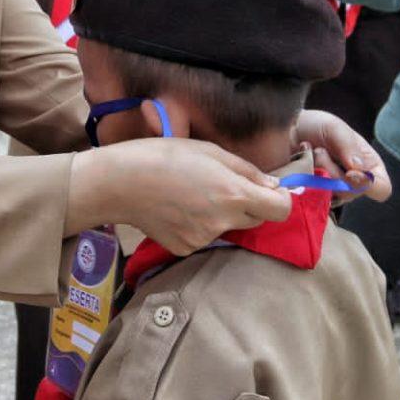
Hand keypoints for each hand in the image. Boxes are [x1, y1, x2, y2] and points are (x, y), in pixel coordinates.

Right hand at [67, 138, 290, 255]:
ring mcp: (203, 239)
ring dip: (220, 215)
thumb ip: (246, 170)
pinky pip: (204, 237)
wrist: (119, 183)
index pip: (281, 210)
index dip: (280, 199)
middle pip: (255, 219)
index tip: (270, 191)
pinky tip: (177, 209)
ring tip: (190, 195)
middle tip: (221, 186)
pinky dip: (197, 225)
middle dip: (248, 204)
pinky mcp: (185, 249)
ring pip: (228, 228)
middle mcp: (223, 222)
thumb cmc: (164, 156)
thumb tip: (273, 186)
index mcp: (234, 195)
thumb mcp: (210, 151)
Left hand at [293, 110, 391, 202]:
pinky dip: (305, 182)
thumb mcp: (334, 128)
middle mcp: (354, 183)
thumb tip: (356, 168)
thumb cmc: (315, 126)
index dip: (369, 185)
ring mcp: (333, 193)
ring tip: (309, 155)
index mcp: (369, 165)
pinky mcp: (314, 199)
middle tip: (319, 151)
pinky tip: (300, 166)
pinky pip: (312, 200)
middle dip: (333, 172)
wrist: (286, 131)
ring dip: (317, 174)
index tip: (350, 173)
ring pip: (331, 196)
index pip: (382, 188)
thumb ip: (347, 145)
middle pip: (352, 193)